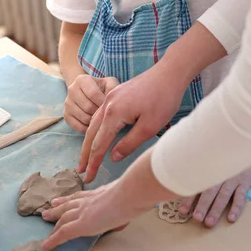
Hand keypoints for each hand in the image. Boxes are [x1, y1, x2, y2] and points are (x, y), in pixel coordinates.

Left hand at [42, 149, 172, 250]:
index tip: (63, 198)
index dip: (71, 198)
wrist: (130, 193)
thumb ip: (130, 195)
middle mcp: (89, 200)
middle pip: (69, 204)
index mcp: (100, 193)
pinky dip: (52, 240)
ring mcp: (84, 212)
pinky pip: (62, 234)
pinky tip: (45, 245)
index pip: (82, 196)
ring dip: (53, 221)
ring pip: (63, 217)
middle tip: (47, 209)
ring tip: (44, 221)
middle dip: (58, 207)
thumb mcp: (131, 191)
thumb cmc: (135, 191)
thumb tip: (139, 200)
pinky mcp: (81, 224)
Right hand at [64, 75, 118, 132]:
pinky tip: (94, 123)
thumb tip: (111, 102)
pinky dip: (88, 128)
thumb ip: (113, 88)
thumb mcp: (109, 83)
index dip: (103, 102)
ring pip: (84, 118)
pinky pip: (78, 126)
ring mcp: (68, 103)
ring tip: (101, 118)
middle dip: (100, 113)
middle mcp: (72, 90)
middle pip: (88, 107)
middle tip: (107, 113)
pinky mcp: (66, 115)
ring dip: (95, 121)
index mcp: (82, 80)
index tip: (111, 106)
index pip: (93, 94)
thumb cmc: (101, 87)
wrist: (86, 90)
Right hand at [77, 23, 225, 182]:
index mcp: (114, 114)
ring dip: (89, 140)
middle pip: (91, 133)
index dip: (94, 163)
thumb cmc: (163, 100)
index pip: (99, 144)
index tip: (88, 178)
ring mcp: (111, 97)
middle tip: (81, 171)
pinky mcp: (117, 93)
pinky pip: (100, 113)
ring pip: (94, 122)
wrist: (169, 73)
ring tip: (86, 157)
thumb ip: (129, 144)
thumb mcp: (149, 127)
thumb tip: (113, 158)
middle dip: (85, 154)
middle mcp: (108, 104)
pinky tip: (98, 133)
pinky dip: (96, 127)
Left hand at [178, 166, 250, 227]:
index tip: (182, 211)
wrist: (242, 149)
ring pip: (223, 195)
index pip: (197, 185)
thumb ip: (197, 173)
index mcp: (208, 170)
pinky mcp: (244, 183)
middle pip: (210, 191)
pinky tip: (231, 219)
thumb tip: (179, 188)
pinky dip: (236, 208)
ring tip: (209, 223)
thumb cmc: (220, 160)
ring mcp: (232, 179)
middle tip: (196, 218)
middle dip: (202, 205)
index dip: (189, 198)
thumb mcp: (208, 161)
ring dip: (216, 209)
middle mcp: (219, 174)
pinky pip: (240, 196)